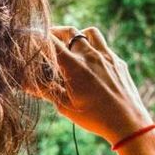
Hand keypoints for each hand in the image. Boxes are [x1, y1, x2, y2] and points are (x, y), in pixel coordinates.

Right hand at [38, 26, 151, 142]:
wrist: (128, 123)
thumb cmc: (95, 117)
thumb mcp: (65, 106)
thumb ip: (46, 91)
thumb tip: (26, 84)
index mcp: (74, 66)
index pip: (51, 42)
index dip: (39, 38)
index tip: (32, 38)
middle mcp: (90, 56)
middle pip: (69, 31)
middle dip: (56, 32)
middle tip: (49, 39)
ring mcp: (107, 56)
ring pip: (89, 32)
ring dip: (77, 34)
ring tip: (71, 44)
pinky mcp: (118, 62)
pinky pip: (104, 46)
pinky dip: (94, 47)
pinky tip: (90, 60)